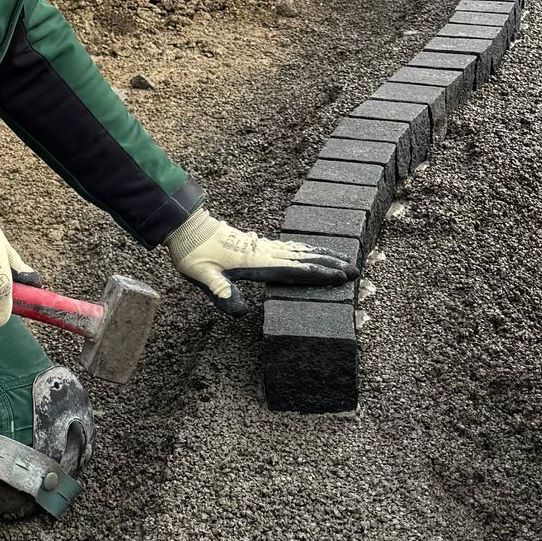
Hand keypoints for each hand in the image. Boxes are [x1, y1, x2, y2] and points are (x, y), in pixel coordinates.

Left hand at [165, 209, 351, 311]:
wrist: (186, 228)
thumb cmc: (193, 254)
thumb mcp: (203, 276)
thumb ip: (221, 292)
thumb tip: (241, 312)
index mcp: (256, 262)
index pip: (294, 270)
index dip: (318, 274)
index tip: (341, 277)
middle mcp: (263, 252)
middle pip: (304, 258)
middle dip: (330, 264)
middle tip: (355, 270)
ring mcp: (262, 246)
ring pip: (299, 250)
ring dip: (322, 255)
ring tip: (344, 259)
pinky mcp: (257, 245)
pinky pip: (289, 247)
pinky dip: (306, 250)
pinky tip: (311, 251)